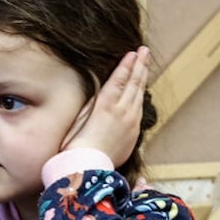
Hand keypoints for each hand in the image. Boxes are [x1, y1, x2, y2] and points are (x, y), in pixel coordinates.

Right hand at [63, 46, 147, 164]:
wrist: (87, 169)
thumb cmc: (74, 145)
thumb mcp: (79, 119)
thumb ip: (92, 104)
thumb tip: (101, 94)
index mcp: (106, 105)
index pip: (119, 79)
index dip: (126, 64)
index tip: (132, 52)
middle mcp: (122, 111)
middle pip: (134, 83)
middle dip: (140, 65)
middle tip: (144, 51)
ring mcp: (131, 122)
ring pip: (140, 95)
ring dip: (143, 78)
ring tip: (145, 65)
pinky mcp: (134, 133)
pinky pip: (140, 109)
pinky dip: (141, 96)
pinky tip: (141, 90)